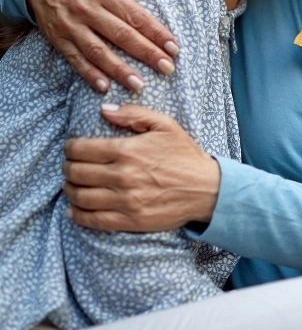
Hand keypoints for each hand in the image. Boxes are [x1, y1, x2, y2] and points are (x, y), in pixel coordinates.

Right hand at [27, 0, 179, 91]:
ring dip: (119, 70)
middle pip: (121, 35)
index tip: (174, 47)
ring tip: (139, 85)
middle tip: (168, 69)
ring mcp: (71, 25)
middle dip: (146, 53)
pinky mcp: (57, 37)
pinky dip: (88, 74)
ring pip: (98, 51)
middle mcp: (87, 9)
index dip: (156, 32)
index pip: (135, 14)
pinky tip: (104, 87)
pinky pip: (74, 59)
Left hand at [63, 104, 220, 231]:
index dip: (69, 148)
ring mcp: (125, 200)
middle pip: (76, 173)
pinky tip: (74, 209)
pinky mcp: (129, 220)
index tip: (70, 147)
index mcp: (127, 150)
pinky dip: (77, 215)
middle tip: (69, 165)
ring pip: (80, 197)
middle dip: (67, 167)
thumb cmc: (185, 155)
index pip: (81, 149)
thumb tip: (104, 109)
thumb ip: (133, 114)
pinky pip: (92, 220)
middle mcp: (122, 176)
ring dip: (69, 190)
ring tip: (71, 184)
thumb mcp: (164, 125)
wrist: (206, 189)